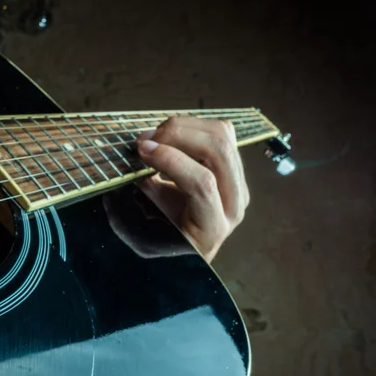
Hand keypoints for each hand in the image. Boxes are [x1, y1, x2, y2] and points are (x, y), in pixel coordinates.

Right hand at [137, 117, 249, 261]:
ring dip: (184, 126)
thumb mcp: (149, 226)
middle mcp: (234, 204)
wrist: (184, 249)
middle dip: (178, 135)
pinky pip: (220, 133)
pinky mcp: (233, 167)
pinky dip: (192, 126)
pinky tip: (169, 136)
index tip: (143, 150)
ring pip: (222, 135)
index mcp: (213, 227)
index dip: (171, 160)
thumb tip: (137, 157)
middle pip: (219, 151)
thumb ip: (146, 194)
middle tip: (146, 139)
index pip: (203, 183)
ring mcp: (238, 183)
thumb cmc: (164, 241)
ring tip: (155, 135)